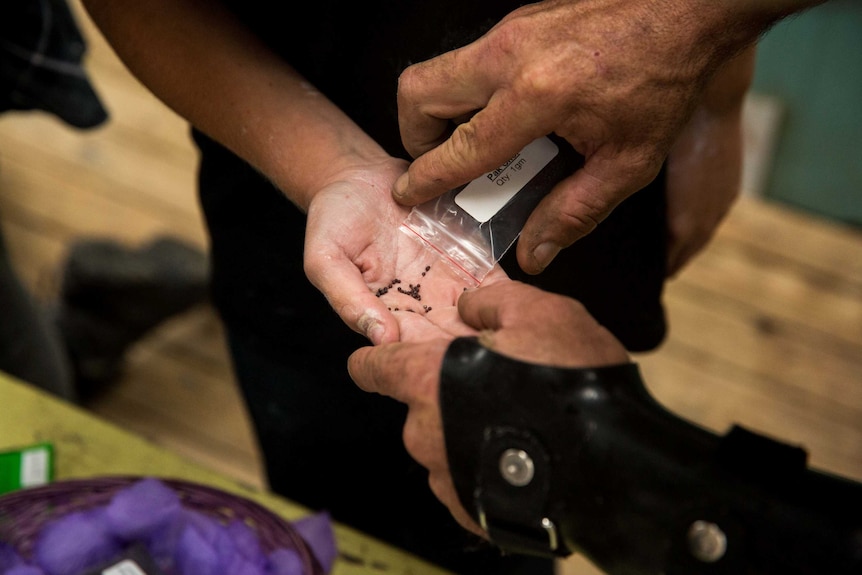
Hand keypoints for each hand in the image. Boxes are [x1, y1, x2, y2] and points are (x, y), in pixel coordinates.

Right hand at [304, 157, 505, 343]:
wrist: (359, 176)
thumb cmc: (333, 217)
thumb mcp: (324, 258)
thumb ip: (347, 298)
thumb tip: (380, 339)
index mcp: (385, 314)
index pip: (411, 347)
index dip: (432, 356)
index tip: (452, 358)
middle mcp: (419, 305)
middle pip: (450, 336)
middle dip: (471, 345)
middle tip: (490, 349)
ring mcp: (445, 282)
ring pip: (476, 315)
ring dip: (493, 325)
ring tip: (509, 332)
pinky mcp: (465, 258)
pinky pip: (489, 280)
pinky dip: (505, 292)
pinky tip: (515, 300)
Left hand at [348, 281, 629, 535]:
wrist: (611, 466)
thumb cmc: (570, 382)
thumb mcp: (540, 313)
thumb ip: (490, 300)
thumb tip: (467, 306)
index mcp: (425, 381)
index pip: (371, 368)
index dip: (376, 359)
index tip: (386, 359)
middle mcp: (423, 432)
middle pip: (419, 405)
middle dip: (447, 393)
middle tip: (496, 386)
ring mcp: (443, 477)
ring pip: (442, 442)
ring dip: (467, 430)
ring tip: (518, 422)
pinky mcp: (468, 510)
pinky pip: (465, 477)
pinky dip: (483, 465)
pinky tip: (521, 455)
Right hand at [394, 0, 762, 274]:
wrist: (685, 10)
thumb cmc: (663, 82)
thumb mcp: (627, 164)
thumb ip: (574, 213)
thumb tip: (533, 255)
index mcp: (535, 97)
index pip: (458, 147)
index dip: (426, 178)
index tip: (407, 195)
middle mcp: (509, 57)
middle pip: (418, 91)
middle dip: (414, 134)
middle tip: (439, 163)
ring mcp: (509, 32)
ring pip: (438, 70)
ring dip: (438, 110)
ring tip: (470, 142)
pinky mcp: (517, 21)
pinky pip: (470, 59)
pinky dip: (470, 92)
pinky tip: (508, 115)